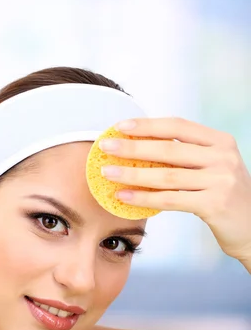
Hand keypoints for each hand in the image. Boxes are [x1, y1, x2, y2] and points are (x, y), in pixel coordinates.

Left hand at [100, 117, 250, 267]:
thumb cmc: (224, 197)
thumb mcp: (212, 169)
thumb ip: (187, 157)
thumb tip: (140, 148)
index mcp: (220, 142)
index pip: (178, 126)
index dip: (147, 125)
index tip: (119, 126)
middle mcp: (222, 157)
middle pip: (168, 149)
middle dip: (132, 147)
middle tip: (104, 147)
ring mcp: (220, 180)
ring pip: (167, 175)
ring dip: (132, 174)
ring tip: (107, 173)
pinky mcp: (215, 204)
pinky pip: (171, 200)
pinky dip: (144, 198)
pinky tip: (124, 197)